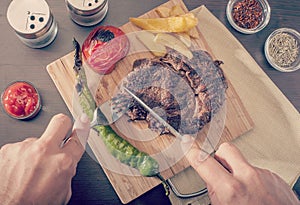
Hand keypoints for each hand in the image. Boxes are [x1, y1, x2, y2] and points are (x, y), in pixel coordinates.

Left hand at [0, 113, 89, 204]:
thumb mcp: (62, 193)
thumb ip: (67, 172)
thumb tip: (68, 161)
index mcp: (63, 163)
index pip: (78, 139)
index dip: (83, 129)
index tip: (83, 121)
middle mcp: (44, 151)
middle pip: (60, 122)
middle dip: (63, 124)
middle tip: (61, 131)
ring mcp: (24, 148)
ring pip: (37, 140)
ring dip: (36, 152)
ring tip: (29, 170)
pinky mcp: (8, 149)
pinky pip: (20, 148)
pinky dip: (20, 158)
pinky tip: (17, 171)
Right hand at [182, 136, 298, 204]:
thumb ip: (215, 191)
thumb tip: (212, 181)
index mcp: (231, 189)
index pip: (203, 161)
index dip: (191, 150)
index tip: (187, 143)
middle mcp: (248, 177)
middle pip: (226, 149)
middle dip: (219, 157)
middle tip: (220, 170)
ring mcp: (264, 175)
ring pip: (243, 163)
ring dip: (239, 173)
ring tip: (245, 193)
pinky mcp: (275, 177)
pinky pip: (257, 172)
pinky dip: (254, 181)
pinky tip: (257, 195)